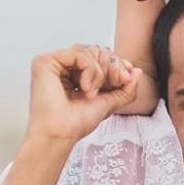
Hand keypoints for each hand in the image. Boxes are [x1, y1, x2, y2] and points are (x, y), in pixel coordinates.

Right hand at [25, 44, 142, 145]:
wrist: (62, 134)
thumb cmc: (77, 123)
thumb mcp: (110, 103)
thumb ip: (126, 88)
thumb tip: (137, 71)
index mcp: (77, 74)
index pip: (102, 56)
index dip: (118, 64)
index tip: (126, 79)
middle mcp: (65, 66)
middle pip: (98, 50)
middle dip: (113, 67)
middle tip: (113, 84)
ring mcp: (55, 63)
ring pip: (90, 50)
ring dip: (100, 72)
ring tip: (93, 92)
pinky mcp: (46, 62)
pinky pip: (79, 53)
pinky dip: (90, 70)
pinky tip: (85, 88)